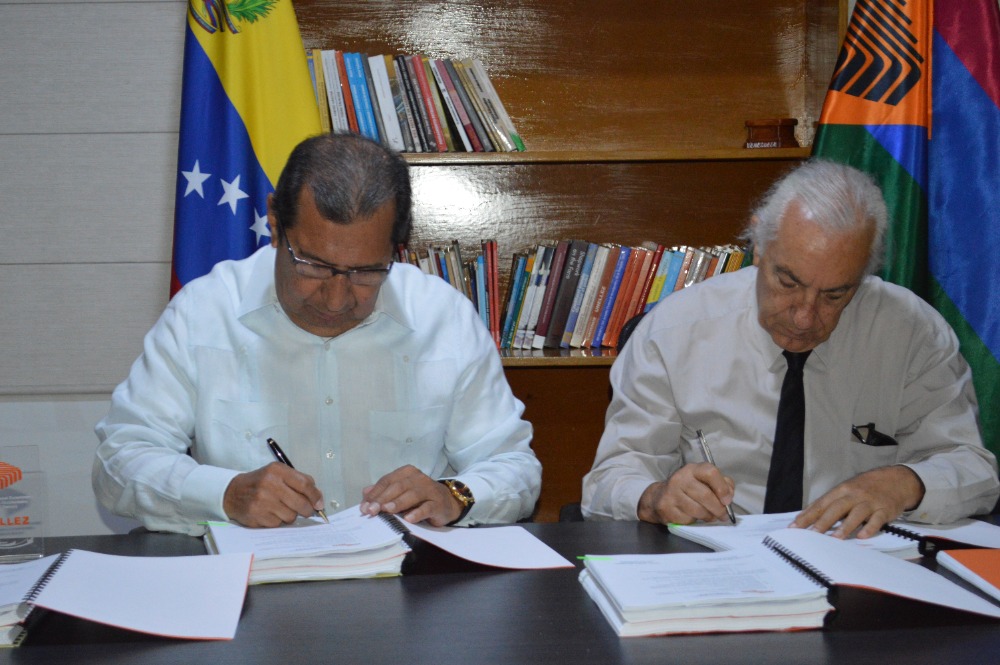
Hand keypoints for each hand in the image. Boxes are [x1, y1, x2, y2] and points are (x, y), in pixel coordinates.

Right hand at [223, 462, 325, 527]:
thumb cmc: (261, 482)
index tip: (320, 504)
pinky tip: (270, 513)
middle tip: (305, 510)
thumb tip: (318, 498)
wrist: (233, 492)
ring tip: (280, 508)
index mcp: (277, 471)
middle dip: (306, 510)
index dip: (316, 496)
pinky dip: (277, 521)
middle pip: (301, 503)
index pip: (305, 484)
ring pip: (290, 516)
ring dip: (290, 515)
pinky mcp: (256, 515)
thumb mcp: (278, 473)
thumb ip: (299, 481)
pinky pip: (278, 524)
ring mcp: (262, 501)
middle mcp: (270, 484)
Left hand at [360, 465, 462, 525]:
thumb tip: (365, 493)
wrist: (447, 502)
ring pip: (412, 495)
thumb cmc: (420, 498)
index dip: (375, 494)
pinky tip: (408, 519)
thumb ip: (383, 491)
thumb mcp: (400, 493)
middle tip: (371, 511)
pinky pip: (427, 507)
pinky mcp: (438, 503)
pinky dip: (417, 513)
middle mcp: (418, 478)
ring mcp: (429, 489)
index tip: (364, 507)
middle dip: (383, 499)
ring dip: (398, 503)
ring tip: (387, 510)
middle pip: (398, 487)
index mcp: (406, 473)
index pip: (387, 481)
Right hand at [637, 463, 735, 524]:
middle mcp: (680, 478)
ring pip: (698, 510)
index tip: (727, 500)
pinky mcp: (666, 508)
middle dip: (718, 509)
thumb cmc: (689, 489)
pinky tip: (692, 516)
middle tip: (723, 515)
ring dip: (708, 517)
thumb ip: (722, 485)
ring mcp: (671, 493)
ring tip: (709, 516)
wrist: (659, 496)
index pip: (710, 472)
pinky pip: (688, 519)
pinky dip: (694, 521)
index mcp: (693, 469)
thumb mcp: (705, 481)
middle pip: (706, 495)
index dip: (722, 488)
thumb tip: (728, 497)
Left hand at [792, 466, 924, 537]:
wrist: (895, 480)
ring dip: (845, 526)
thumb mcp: (847, 490)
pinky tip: (862, 536)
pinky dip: (870, 528)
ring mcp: (870, 502)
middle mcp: (854, 495)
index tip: (795, 527)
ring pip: (856, 514)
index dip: (808, 515)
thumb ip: (831, 503)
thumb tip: (809, 517)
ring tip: (834, 539)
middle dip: (823, 522)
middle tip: (812, 534)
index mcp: (841, 490)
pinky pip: (877, 520)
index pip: (821, 504)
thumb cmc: (865, 488)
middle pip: (836, 508)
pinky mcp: (884, 510)